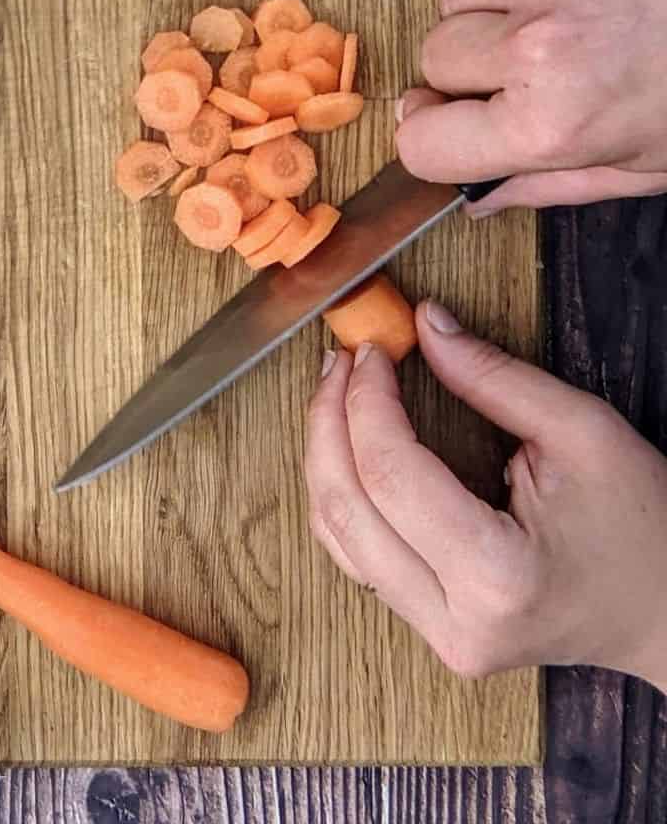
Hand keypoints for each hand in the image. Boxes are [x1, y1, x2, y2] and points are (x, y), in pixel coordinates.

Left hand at [305, 303, 666, 690]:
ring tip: (339, 392)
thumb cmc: (644, 526)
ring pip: (338, 538)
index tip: (370, 352)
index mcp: (497, 574)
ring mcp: (440, 636)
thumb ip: (492, 376)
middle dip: (328, 421)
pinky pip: (359, 559)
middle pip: (346, 508)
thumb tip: (425, 323)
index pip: (390, 474)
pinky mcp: (433, 632)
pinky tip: (351, 445)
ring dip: (325, 456)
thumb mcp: (582, 431)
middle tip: (341, 362)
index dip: (366, 401)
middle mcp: (457, 620)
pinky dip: (345, 495)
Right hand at [397, 0, 666, 211]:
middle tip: (531, 71)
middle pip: (433, 60)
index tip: (459, 127)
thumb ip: (546, 185)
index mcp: (550, 124)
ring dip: (489, 11)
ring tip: (557, 17)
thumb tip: (474, 197)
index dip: (436, 136)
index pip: (419, 140)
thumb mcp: (643, 166)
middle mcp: (535, 45)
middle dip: (470, 72)